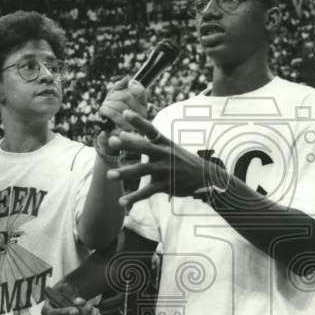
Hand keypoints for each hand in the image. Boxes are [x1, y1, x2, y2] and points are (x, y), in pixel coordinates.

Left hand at [97, 77, 148, 151]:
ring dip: (107, 105)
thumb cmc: (112, 120)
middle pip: (126, 96)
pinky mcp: (125, 133)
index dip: (129, 86)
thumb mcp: (115, 101)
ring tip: (104, 110)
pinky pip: (113, 115)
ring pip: (119, 105)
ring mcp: (135, 125)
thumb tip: (127, 79)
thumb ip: (119, 88)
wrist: (108, 143)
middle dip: (112, 97)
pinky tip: (103, 116)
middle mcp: (142, 116)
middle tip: (107, 102)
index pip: (140, 90)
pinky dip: (105, 112)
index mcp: (142, 107)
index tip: (121, 90)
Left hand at [106, 110, 225, 208]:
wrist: (205, 176)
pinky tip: (122, 201)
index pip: (150, 129)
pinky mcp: (167, 185)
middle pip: (145, 147)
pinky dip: (134, 197)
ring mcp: (165, 170)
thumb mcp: (168, 148)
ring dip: (125, 172)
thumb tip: (122, 135)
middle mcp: (164, 154)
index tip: (125, 113)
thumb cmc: (180, 160)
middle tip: (112, 140)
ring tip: (109, 175)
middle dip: (129, 144)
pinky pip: (148, 192)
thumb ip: (146, 143)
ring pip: (142, 170)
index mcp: (164, 143)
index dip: (138, 121)